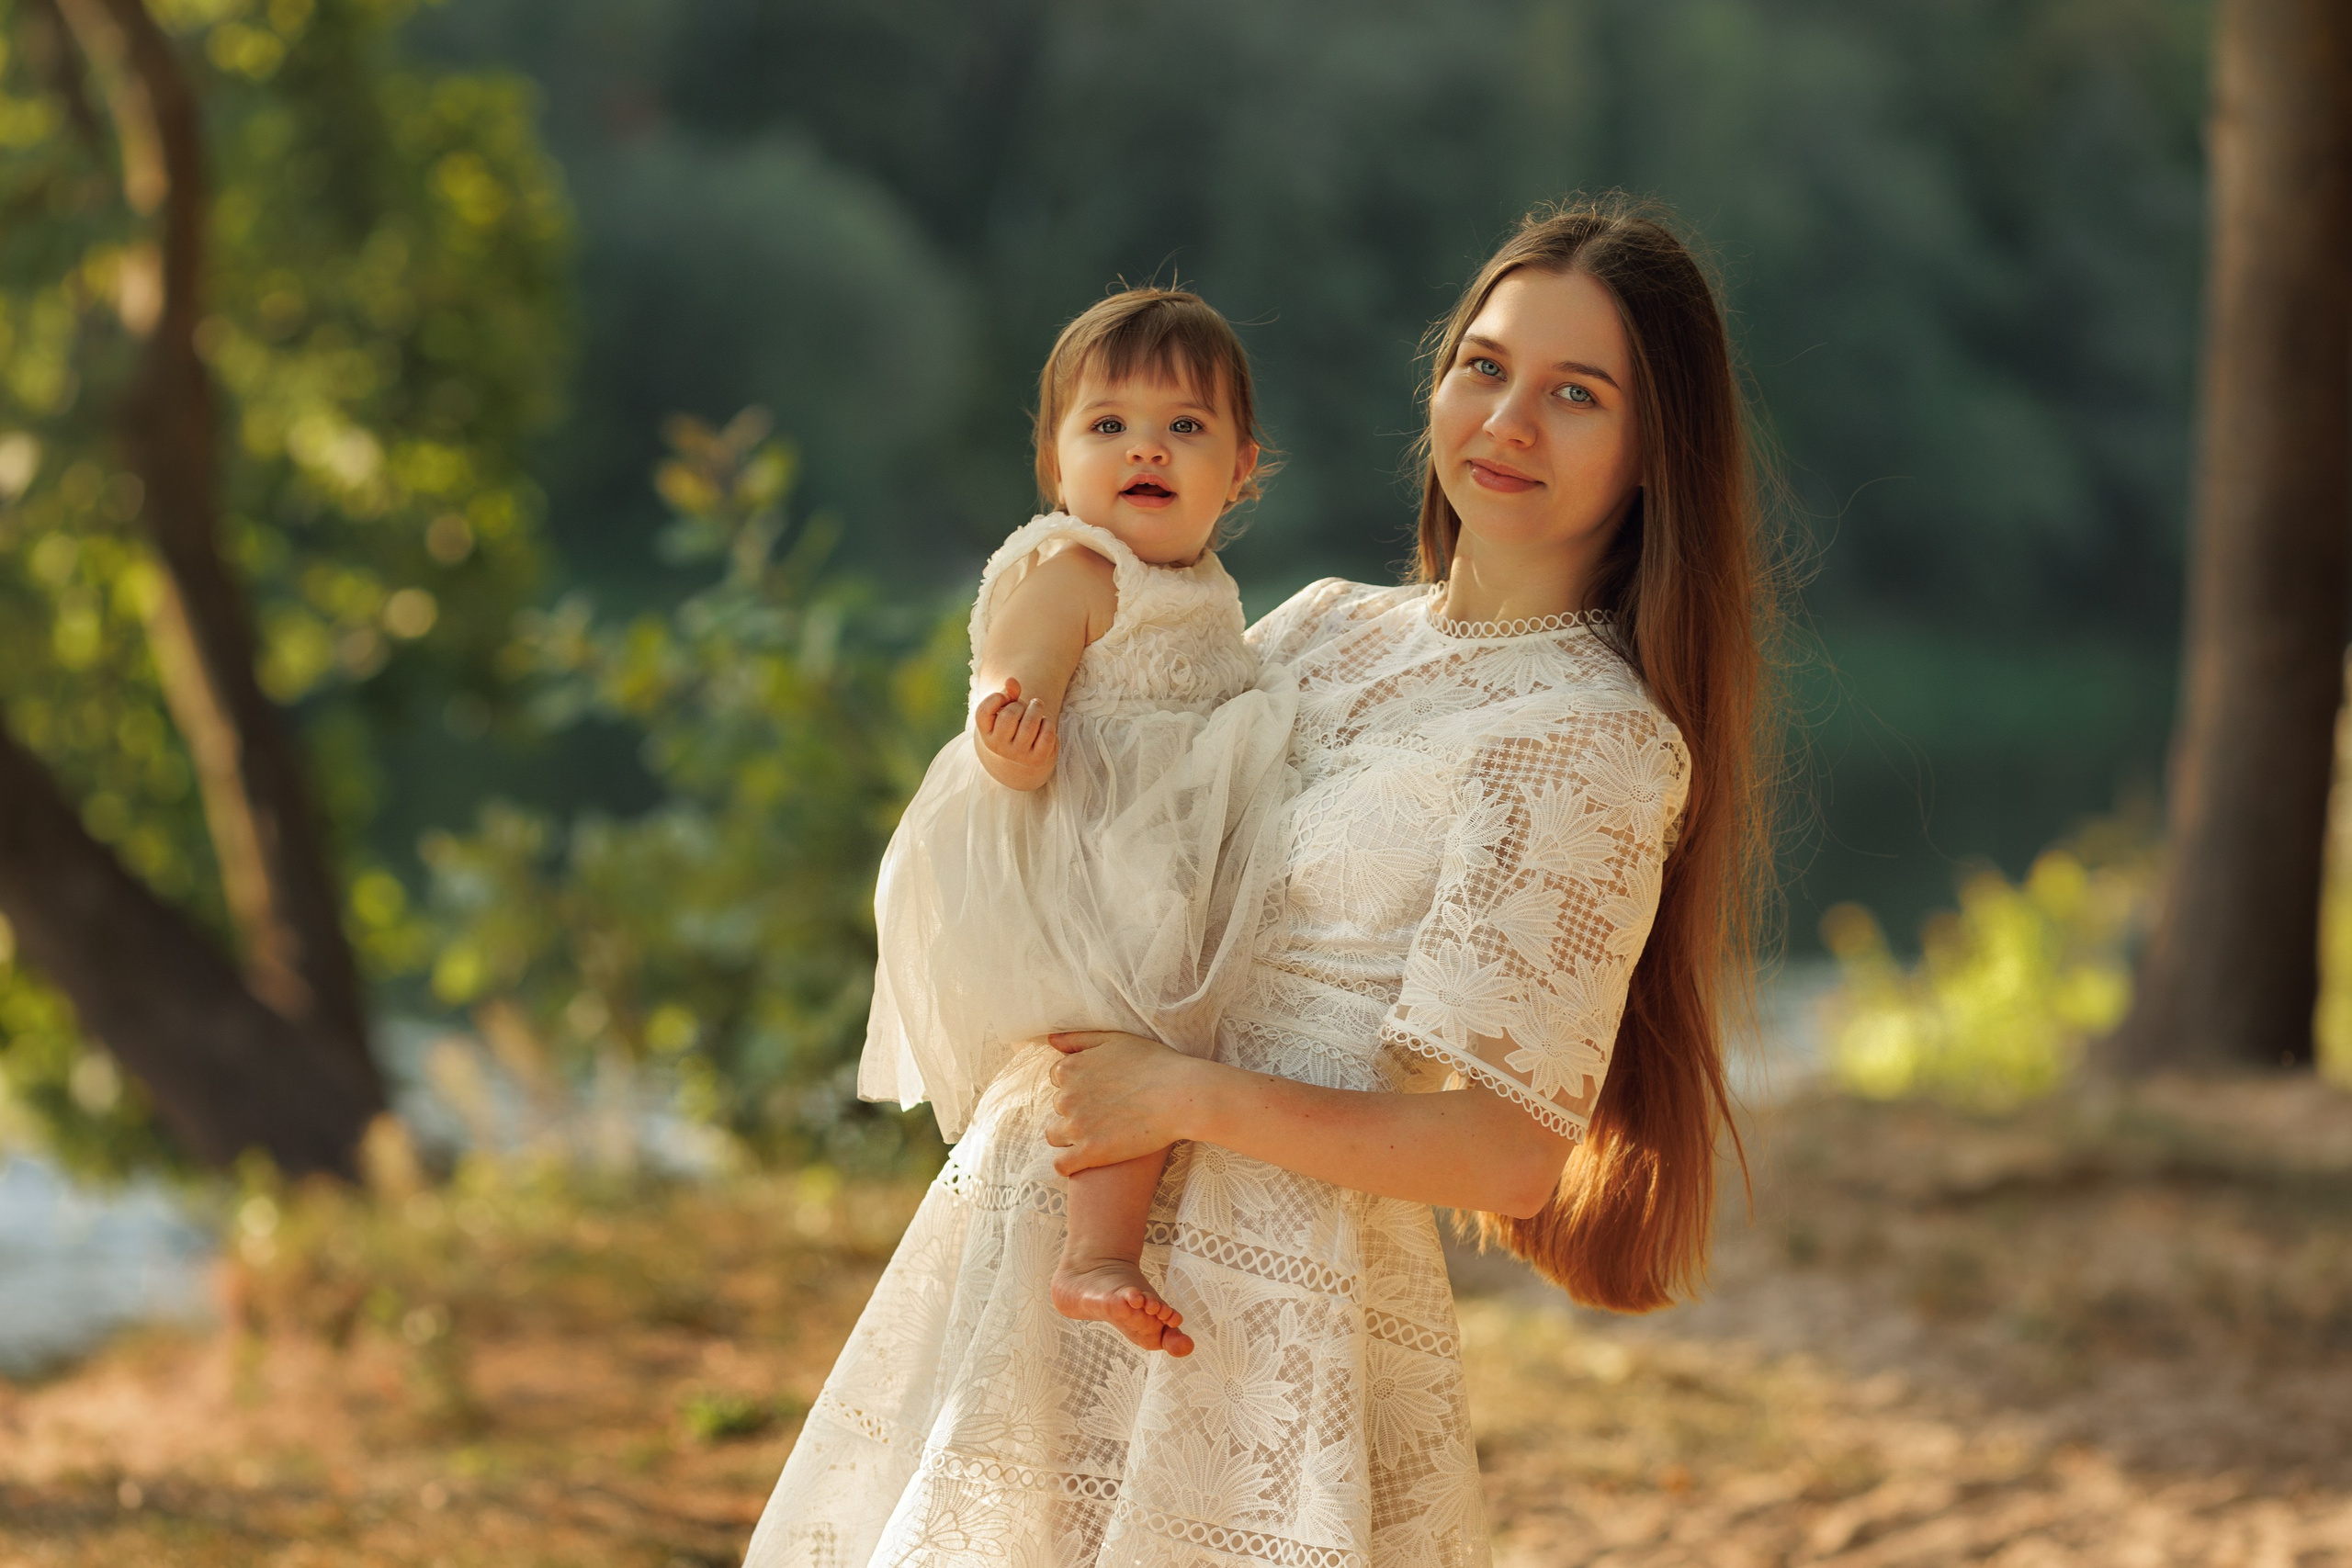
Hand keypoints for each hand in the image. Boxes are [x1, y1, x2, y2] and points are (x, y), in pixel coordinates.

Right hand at [973, 676, 1056, 786]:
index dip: (996, 698)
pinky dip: (1048, 723)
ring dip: (1037, 709)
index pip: (983, 712)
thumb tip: (1011, 681)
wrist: (1027, 754)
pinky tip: (1044, 724)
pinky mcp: (1036, 759)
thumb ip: (1009, 693)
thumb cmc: (1015, 724)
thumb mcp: (1008, 708)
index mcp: (986, 733)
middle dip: (1021, 704)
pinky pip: (1046, 734)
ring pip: (1029, 724)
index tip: (1005, 697)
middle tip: (1026, 706)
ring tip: (1037, 708)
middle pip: (1009, 715)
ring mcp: (1017, 755)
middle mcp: (998, 747)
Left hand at [1043, 1031, 1200, 1175]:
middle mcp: (1066, 1097)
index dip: (1078, 1084)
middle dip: (1076, 1109)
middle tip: (1106, 1112)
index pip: (1057, 1079)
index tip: (1099, 1090)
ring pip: (1055, 1136)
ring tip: (1097, 1135)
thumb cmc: (1154, 1063)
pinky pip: (1062, 1165)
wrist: (1181, 1096)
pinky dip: (1069, 1164)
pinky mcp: (1090, 1153)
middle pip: (1058, 1107)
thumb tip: (1051, 1041)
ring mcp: (1076, 1126)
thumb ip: (1078, 1039)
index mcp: (1070, 1069)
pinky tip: (1085, 1160)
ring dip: (1070, 1136)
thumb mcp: (1115, 1039)